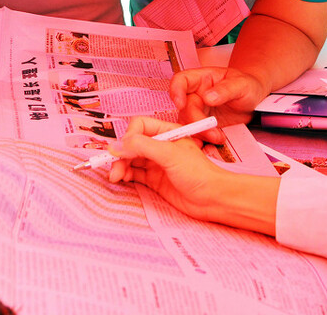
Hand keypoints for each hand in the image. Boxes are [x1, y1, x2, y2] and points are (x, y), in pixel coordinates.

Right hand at [107, 116, 236, 221]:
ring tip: (116, 177)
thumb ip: (142, 147)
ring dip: (120, 165)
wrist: (213, 199)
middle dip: (121, 154)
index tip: (123, 150)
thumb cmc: (199, 173)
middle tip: (114, 168)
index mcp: (167, 132)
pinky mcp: (155, 179)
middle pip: (132, 144)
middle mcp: (161, 145)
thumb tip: (116, 145)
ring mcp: (157, 163)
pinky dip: (125, 175)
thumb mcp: (170, 154)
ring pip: (131, 159)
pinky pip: (134, 173)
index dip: (129, 136)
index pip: (140, 126)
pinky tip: (123, 179)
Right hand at [169, 66, 268, 135]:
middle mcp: (196, 94)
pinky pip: (196, 134)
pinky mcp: (203, 125)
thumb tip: (208, 97)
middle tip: (214, 132)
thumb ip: (226, 89)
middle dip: (197, 122)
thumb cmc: (247, 86)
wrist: (256, 101)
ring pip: (188, 124)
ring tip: (219, 137)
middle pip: (185, 108)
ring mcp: (199, 110)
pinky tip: (211, 144)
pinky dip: (202, 140)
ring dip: (201, 134)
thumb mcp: (242, 84)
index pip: (181, 80)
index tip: (180, 104)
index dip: (176, 91)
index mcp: (202, 79)